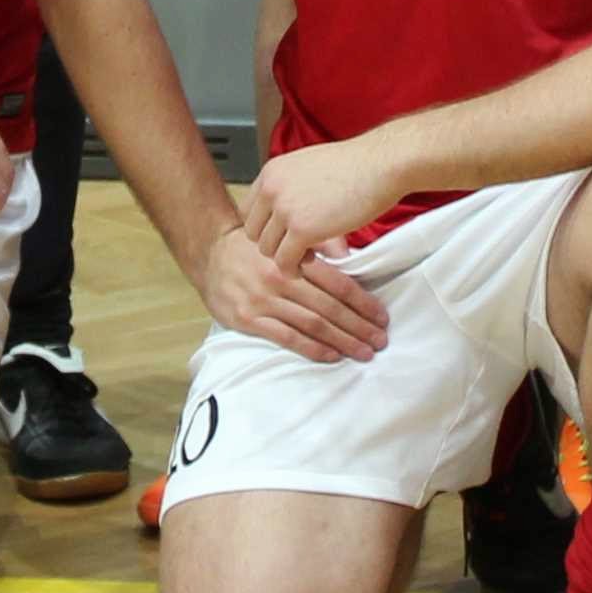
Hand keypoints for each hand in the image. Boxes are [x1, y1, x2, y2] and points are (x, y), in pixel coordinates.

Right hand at [200, 222, 389, 365]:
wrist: (209, 254)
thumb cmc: (255, 247)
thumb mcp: (285, 237)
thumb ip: (316, 246)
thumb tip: (351, 255)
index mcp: (294, 258)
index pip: (338, 283)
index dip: (363, 302)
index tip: (382, 317)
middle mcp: (281, 279)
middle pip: (330, 308)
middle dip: (359, 327)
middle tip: (380, 341)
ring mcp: (264, 301)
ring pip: (313, 325)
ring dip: (343, 341)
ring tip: (364, 352)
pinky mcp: (249, 319)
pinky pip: (288, 338)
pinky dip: (313, 348)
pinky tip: (332, 355)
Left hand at [243, 134, 407, 267]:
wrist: (379, 165)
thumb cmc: (354, 165)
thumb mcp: (308, 167)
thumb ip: (290, 187)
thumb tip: (285, 210)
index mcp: (271, 172)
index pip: (249, 209)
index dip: (266, 225)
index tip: (282, 232)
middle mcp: (271, 189)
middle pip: (252, 231)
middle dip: (273, 242)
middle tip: (295, 246)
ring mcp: (284, 210)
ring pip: (266, 249)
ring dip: (285, 256)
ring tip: (306, 254)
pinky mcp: (301, 230)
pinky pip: (284, 261)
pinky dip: (294, 268)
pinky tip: (309, 262)